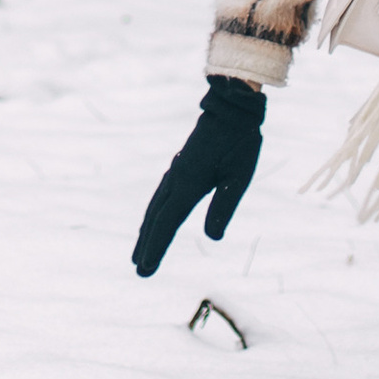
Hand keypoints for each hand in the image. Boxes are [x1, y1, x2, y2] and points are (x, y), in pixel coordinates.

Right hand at [132, 77, 264, 275]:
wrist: (232, 108)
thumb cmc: (240, 142)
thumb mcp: (238, 176)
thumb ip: (224, 206)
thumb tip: (212, 238)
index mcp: (190, 182)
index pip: (168, 222)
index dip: (156, 246)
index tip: (145, 268)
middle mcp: (177, 178)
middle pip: (156, 218)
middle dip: (147, 244)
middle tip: (139, 269)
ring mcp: (176, 172)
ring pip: (156, 207)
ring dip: (147, 230)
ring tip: (139, 251)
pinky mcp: (181, 168)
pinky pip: (161, 196)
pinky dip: (154, 214)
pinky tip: (155, 220)